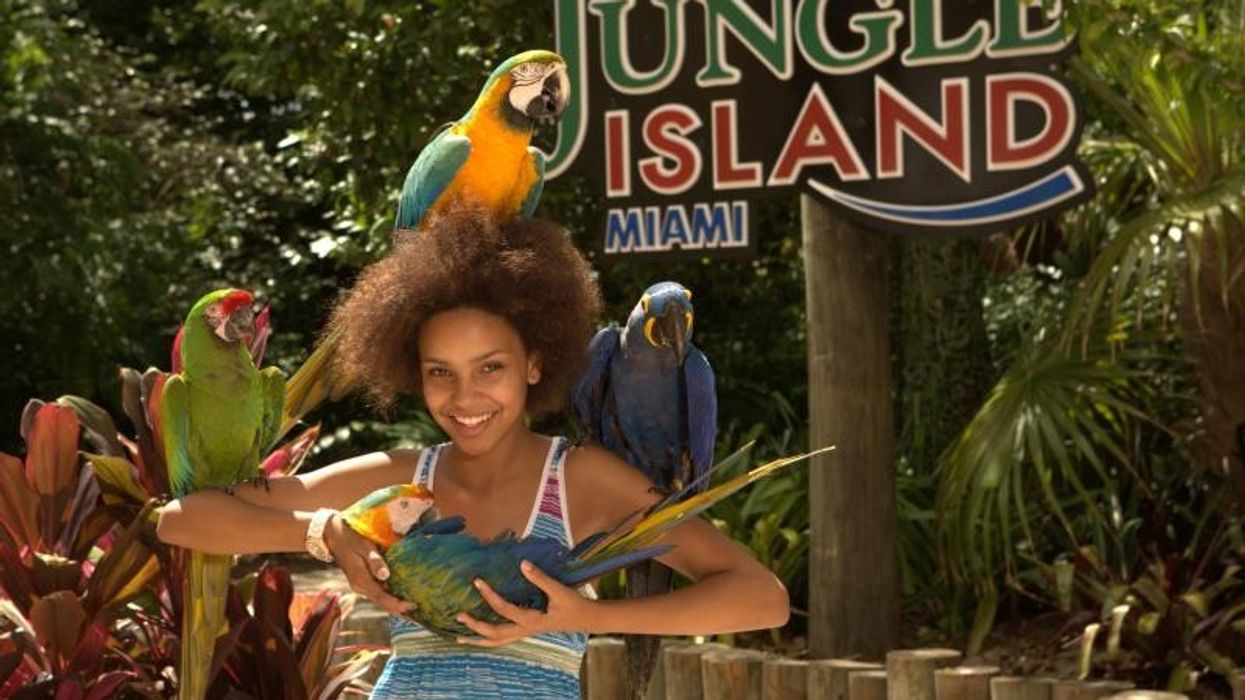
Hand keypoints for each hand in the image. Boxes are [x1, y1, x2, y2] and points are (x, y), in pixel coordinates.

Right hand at [323, 513, 410, 615]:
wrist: (334, 537)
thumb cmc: (351, 539)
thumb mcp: (364, 547)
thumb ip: (375, 561)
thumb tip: (386, 575)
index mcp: (361, 580)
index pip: (382, 598)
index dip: (397, 604)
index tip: (412, 606)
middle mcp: (361, 587)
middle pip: (382, 603)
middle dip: (399, 610)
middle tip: (417, 615)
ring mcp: (361, 586)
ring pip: (380, 600)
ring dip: (395, 606)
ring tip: (412, 611)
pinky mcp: (363, 582)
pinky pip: (378, 594)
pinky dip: (390, 598)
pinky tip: (400, 598)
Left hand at [455, 560, 598, 646]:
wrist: (584, 619)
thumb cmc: (573, 604)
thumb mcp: (559, 590)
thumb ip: (540, 578)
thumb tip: (522, 564)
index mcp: (532, 620)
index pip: (504, 609)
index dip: (489, 595)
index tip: (478, 581)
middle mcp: (525, 630)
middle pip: (495, 634)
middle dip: (475, 627)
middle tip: (459, 616)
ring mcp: (524, 633)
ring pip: (497, 642)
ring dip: (478, 640)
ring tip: (459, 639)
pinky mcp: (526, 631)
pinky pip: (503, 639)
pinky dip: (488, 639)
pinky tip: (479, 635)